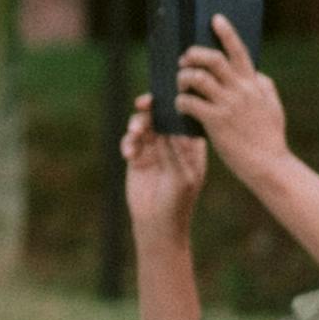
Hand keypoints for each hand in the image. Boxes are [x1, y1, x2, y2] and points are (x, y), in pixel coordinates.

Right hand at [117, 97, 209, 226]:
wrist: (157, 224)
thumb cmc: (178, 202)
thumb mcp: (183, 176)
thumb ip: (175, 152)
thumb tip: (168, 127)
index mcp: (191, 144)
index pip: (185, 116)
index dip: (177, 103)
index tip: (167, 94)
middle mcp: (173, 143)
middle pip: (162, 115)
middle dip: (152, 107)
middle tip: (144, 103)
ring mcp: (154, 149)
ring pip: (144, 124)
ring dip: (137, 124)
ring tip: (135, 133)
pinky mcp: (137, 158)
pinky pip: (130, 141)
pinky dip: (128, 143)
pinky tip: (129, 155)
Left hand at [174, 22, 286, 170]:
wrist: (268, 164)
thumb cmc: (269, 136)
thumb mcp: (273, 105)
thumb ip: (264, 86)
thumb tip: (254, 72)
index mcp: (254, 83)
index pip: (239, 50)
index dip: (226, 32)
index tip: (215, 18)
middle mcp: (241, 89)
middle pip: (213, 59)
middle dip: (195, 54)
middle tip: (185, 58)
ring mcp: (227, 105)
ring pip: (197, 78)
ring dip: (184, 77)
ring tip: (180, 82)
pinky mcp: (215, 121)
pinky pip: (190, 102)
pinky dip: (181, 100)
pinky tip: (179, 105)